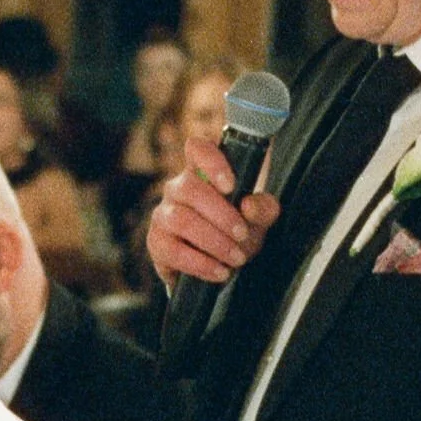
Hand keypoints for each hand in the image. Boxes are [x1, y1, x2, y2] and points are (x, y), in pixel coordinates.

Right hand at [145, 134, 279, 290]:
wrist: (221, 266)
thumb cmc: (237, 232)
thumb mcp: (259, 220)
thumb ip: (264, 208)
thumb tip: (249, 205)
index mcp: (203, 172)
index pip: (197, 149)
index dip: (211, 162)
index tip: (231, 185)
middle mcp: (178, 188)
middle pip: (189, 188)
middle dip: (221, 214)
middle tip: (242, 234)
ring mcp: (164, 215)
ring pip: (181, 220)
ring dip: (213, 241)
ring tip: (236, 257)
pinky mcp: (157, 243)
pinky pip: (173, 251)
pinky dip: (201, 264)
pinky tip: (220, 271)